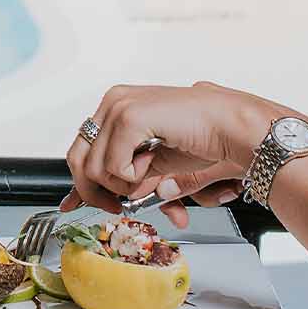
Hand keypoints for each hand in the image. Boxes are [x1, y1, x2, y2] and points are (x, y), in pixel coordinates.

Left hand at [60, 83, 270, 229]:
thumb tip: (113, 202)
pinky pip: (115, 167)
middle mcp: (113, 102)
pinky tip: (157, 161)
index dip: (80, 183)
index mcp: (118, 107)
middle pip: (79, 160)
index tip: (74, 205)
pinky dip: (136, 177)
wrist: (233, 129)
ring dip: (125, 185)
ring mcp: (118, 106)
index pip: (83, 149)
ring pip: (95, 168)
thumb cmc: (205, 142)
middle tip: (121, 206)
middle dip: (98, 192)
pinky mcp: (129, 116)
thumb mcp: (157, 167)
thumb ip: (133, 181)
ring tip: (154, 173)